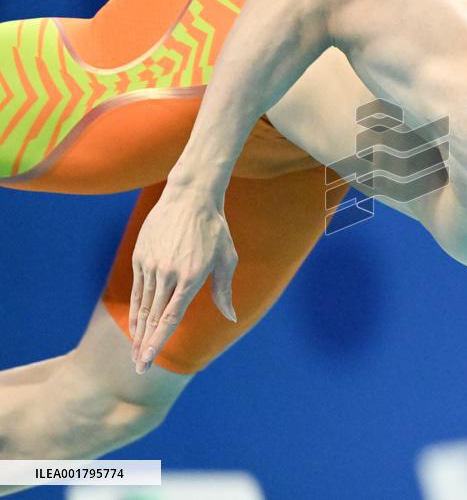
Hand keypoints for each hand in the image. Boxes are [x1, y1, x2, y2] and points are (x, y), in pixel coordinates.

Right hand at [129, 184, 237, 373]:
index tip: (148, 361)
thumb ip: (224, 290)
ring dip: (138, 331)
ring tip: (136, 353)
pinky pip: (138, 289)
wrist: (190, 197)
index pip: (170, 318)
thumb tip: (231, 317)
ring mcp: (151, 264)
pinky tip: (137, 325)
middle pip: (152, 317)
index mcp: (191, 276)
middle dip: (145, 345)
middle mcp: (168, 273)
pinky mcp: (140, 256)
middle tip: (139, 368)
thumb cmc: (214, 230)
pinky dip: (136, 309)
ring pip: (142, 305)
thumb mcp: (227, 258)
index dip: (158, 341)